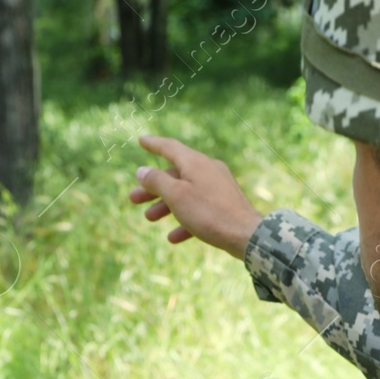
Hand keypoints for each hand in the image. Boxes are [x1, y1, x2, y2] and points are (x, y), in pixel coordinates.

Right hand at [128, 135, 263, 256]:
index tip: (141, 140)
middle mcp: (208, 169)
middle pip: (175, 174)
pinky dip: (185, 220)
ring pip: (186, 192)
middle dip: (153, 187)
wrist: (246, 234)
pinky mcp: (226, 204)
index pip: (170, 147)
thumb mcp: (176, 196)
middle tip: (133, 199)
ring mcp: (218, 186)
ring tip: (150, 217)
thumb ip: (156, 181)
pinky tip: (173, 237)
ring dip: (165, 205)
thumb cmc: (209, 213)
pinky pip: (200, 209)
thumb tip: (141, 170)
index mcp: (195, 162)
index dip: (153, 144)